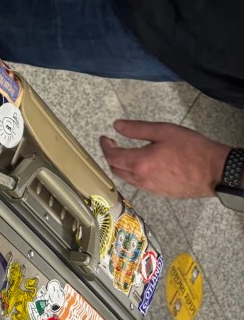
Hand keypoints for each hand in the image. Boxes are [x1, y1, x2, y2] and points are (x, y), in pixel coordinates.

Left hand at [100, 120, 229, 197]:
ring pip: (128, 178)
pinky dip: (135, 174)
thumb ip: (137, 129)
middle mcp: (142, 179)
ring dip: (122, 166)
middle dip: (111, 157)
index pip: (112, 157)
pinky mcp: (162, 193)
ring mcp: (152, 189)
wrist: (215, 171)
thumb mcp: (163, 131)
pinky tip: (143, 165)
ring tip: (126, 153)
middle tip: (113, 144)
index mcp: (140, 163)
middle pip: (116, 170)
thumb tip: (117, 126)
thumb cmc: (192, 149)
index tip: (104, 138)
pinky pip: (141, 184)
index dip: (105, 146)